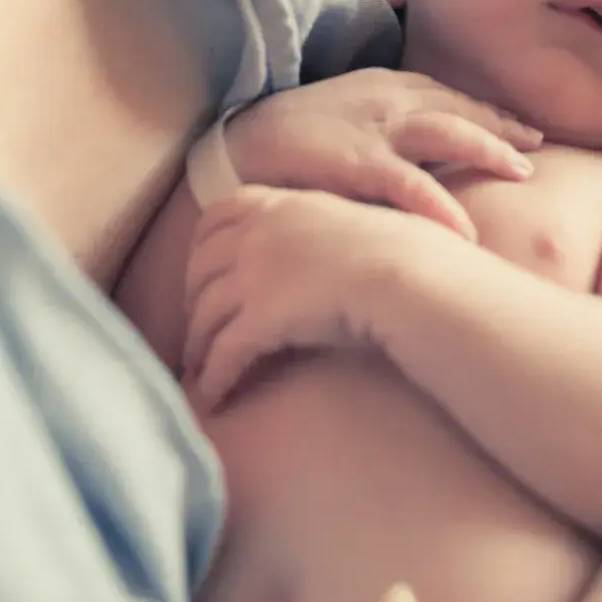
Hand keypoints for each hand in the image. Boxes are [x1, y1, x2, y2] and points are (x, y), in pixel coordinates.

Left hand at [183, 186, 412, 409]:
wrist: (409, 273)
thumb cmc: (404, 249)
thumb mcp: (352, 221)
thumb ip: (325, 228)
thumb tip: (334, 248)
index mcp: (280, 205)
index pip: (219, 213)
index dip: (201, 244)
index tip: (199, 267)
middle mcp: (257, 234)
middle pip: (200, 266)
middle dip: (192, 298)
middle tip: (198, 324)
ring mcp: (253, 274)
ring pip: (205, 314)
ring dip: (197, 344)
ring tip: (198, 367)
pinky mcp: (259, 319)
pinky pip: (224, 353)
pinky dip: (214, 377)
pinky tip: (215, 396)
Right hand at [224, 68, 541, 242]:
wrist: (232, 147)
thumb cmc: (289, 140)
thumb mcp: (345, 119)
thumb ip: (385, 129)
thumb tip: (425, 157)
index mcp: (383, 87)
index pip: (449, 97)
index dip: (489, 114)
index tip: (524, 132)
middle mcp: (386, 100)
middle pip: (459, 109)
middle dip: (501, 127)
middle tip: (536, 149)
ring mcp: (373, 129)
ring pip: (448, 133)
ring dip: (489, 150)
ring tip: (522, 173)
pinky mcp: (354, 162)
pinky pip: (410, 184)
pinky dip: (441, 204)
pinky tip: (466, 227)